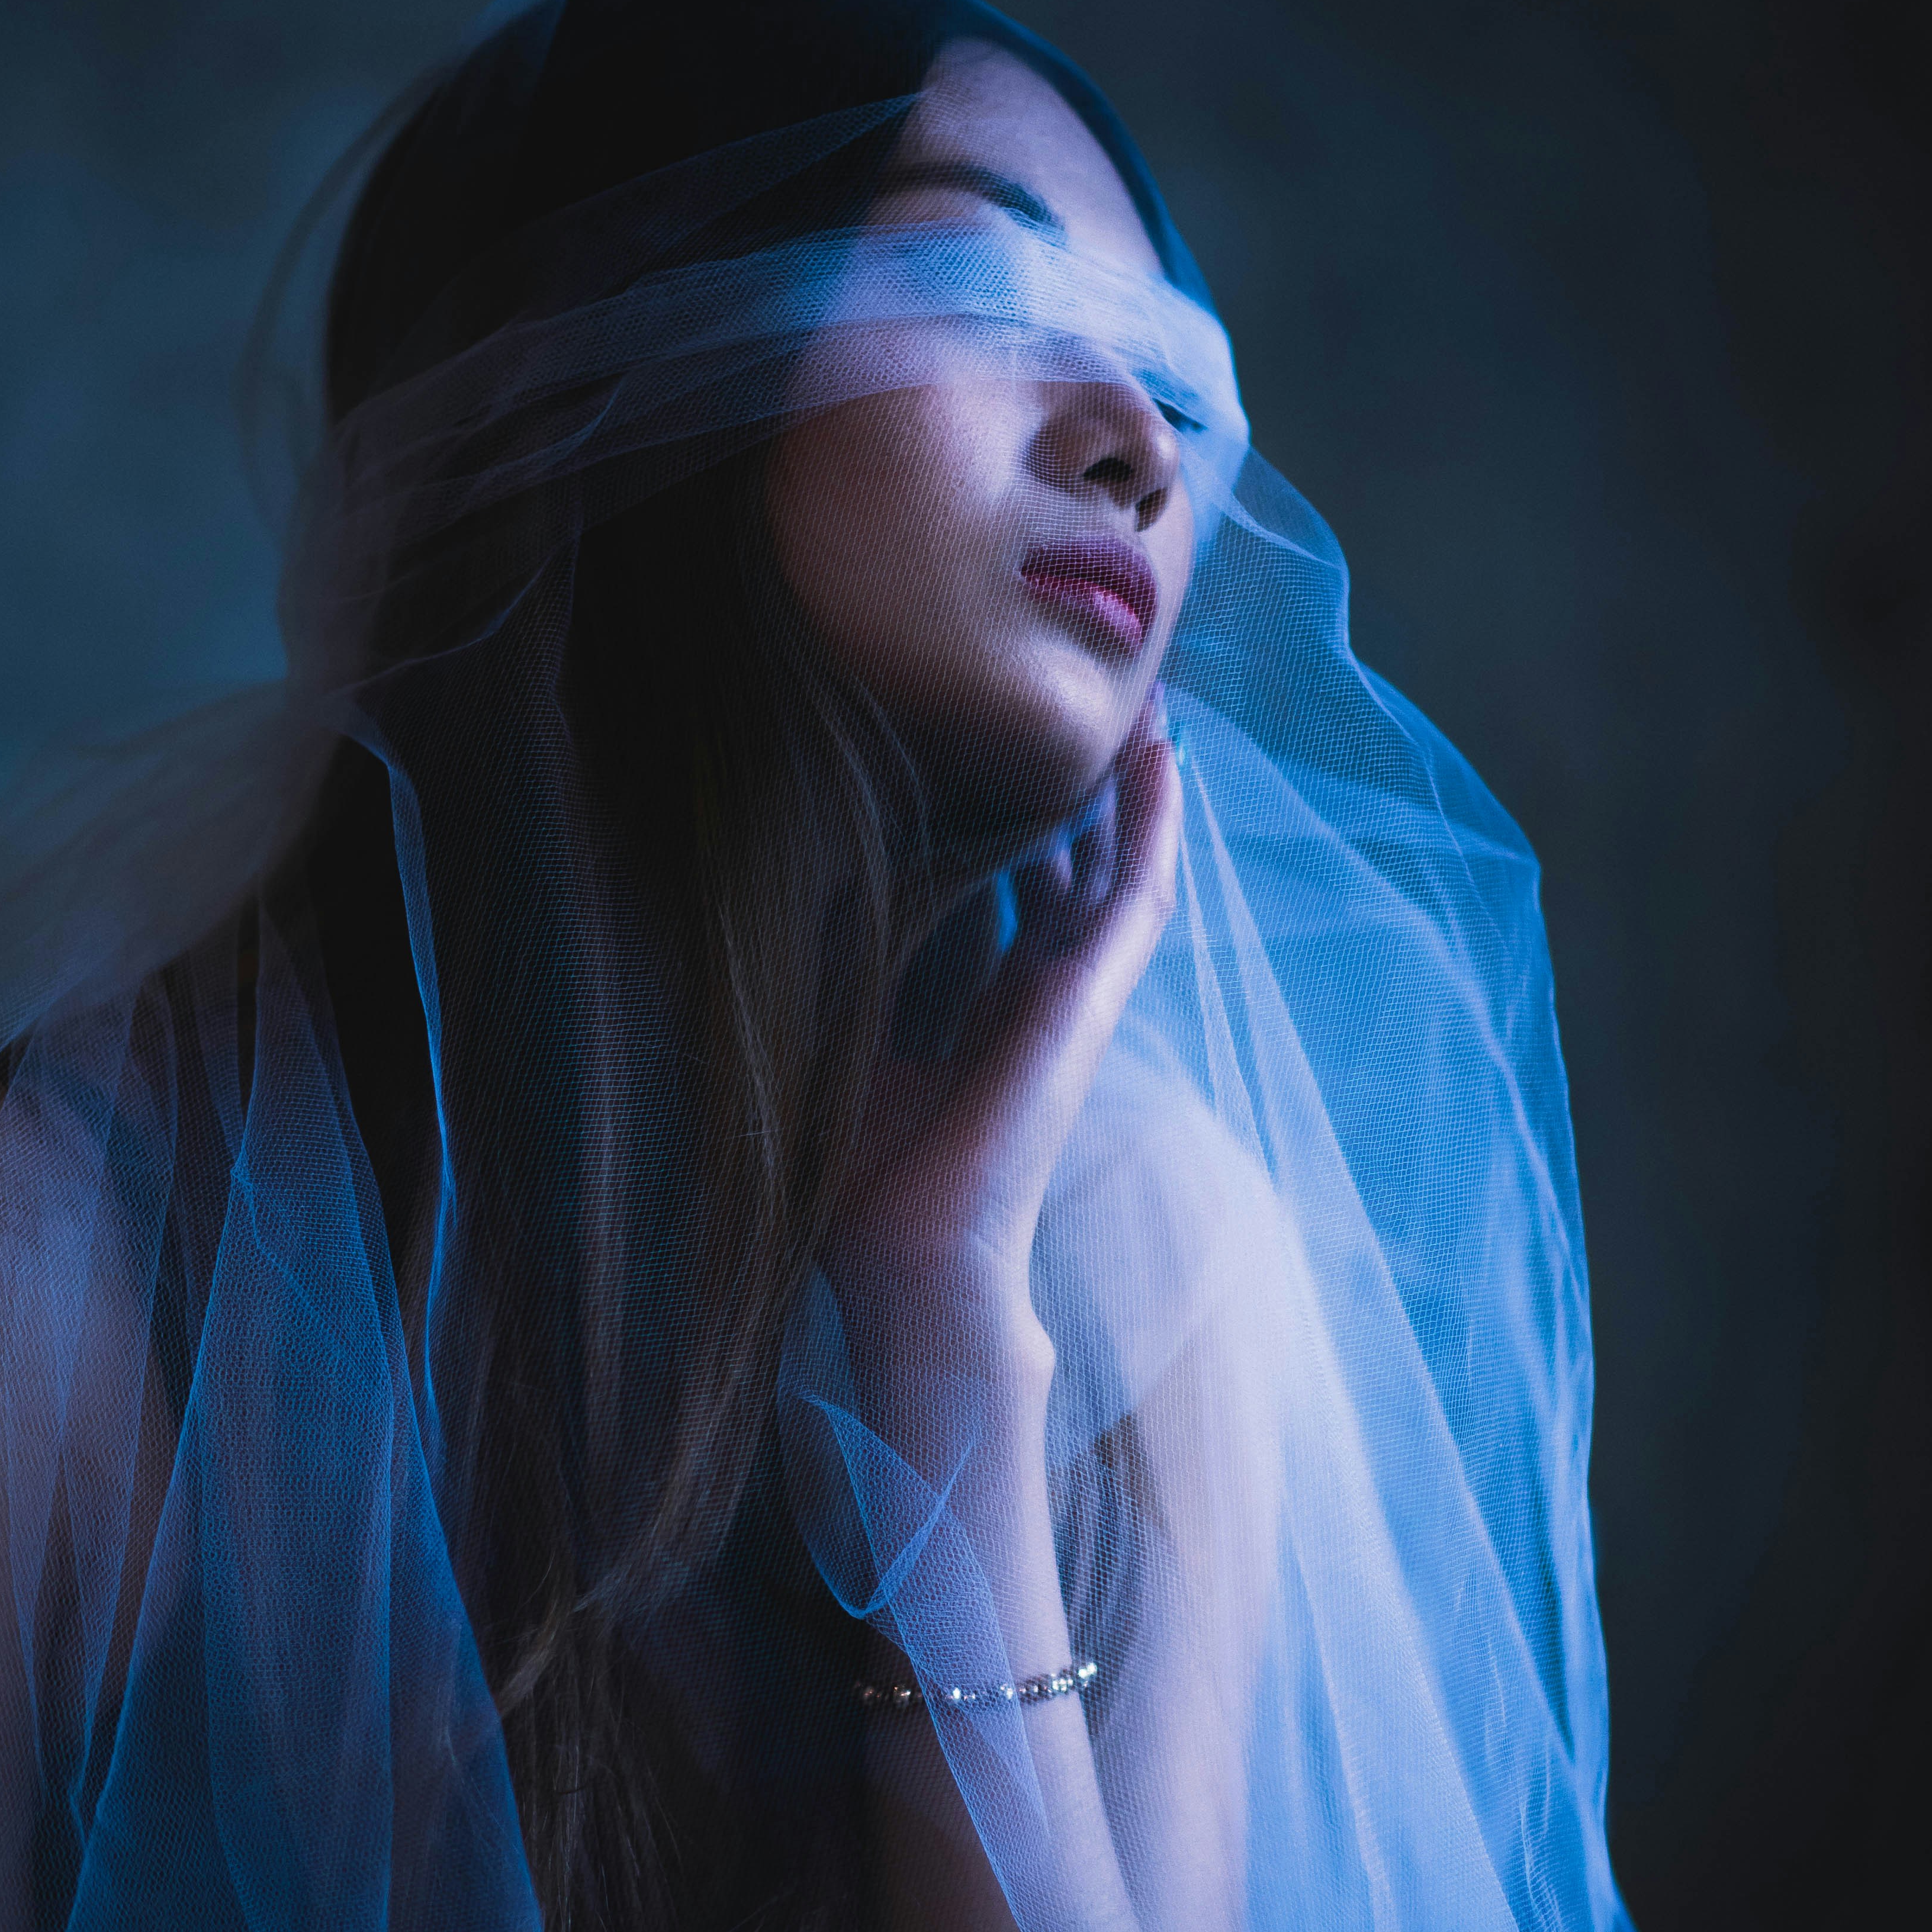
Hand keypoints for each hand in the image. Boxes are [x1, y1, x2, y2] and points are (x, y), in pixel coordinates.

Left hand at [825, 687, 1182, 1376]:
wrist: (909, 1258)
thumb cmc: (856, 1176)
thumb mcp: (826, 1035)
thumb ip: (824, 962)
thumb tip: (768, 871)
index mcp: (968, 994)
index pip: (994, 872)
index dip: (995, 796)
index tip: (979, 715)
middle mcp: (1025, 983)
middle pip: (1062, 849)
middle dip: (1065, 767)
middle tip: (1069, 674)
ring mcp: (1067, 990)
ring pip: (1112, 857)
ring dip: (1124, 772)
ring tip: (1135, 683)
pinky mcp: (1090, 1000)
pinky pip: (1138, 894)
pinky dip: (1154, 825)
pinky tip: (1163, 754)